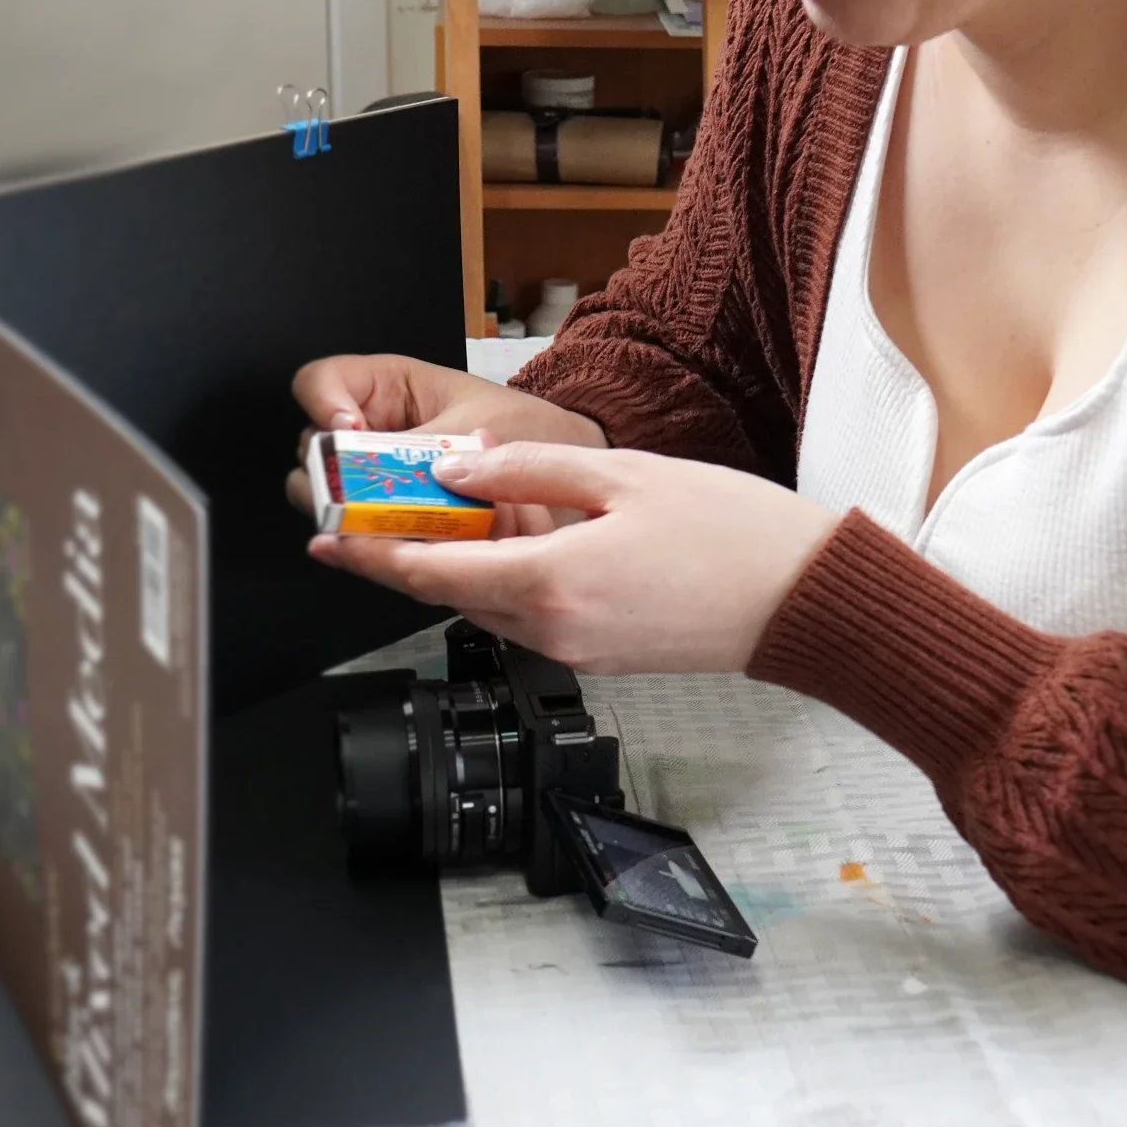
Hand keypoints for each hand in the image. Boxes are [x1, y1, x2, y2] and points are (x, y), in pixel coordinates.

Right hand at [285, 353, 606, 518]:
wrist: (567, 468)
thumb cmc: (528, 429)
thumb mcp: (476, 430)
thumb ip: (429, 453)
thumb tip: (388, 475)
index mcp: (385, 389)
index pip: (318, 383)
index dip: (323, 406)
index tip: (349, 432)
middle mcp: (371, 432)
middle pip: (312, 452)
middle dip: (334, 476)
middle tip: (368, 492)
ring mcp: (377, 478)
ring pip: (333, 500)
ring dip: (361, 516)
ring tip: (406, 520)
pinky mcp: (393, 521)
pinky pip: (367, 537)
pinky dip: (389, 546)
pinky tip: (422, 544)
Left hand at [307, 442, 838, 675]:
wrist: (801, 599)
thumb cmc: (730, 533)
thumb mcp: (621, 476)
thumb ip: (528, 470)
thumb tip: (456, 470)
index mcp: (551, 583)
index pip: (429, 574)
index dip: (367, 557)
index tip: (325, 538)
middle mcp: (556, 630)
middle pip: (451, 596)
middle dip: (403, 560)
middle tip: (367, 519)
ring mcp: (580, 651)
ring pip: (491, 607)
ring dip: (456, 572)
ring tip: (436, 523)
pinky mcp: (603, 656)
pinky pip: (532, 617)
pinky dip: (505, 584)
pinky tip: (512, 546)